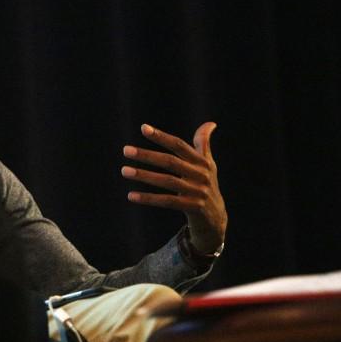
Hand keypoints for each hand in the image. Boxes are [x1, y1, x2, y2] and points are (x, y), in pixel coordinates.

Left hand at [121, 122, 226, 253]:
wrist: (216, 218)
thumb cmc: (206, 185)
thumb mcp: (208, 165)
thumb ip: (204, 144)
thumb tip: (211, 123)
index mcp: (202, 162)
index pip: (179, 145)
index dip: (162, 136)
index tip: (143, 128)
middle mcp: (201, 174)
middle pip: (170, 162)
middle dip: (147, 155)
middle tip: (125, 150)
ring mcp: (198, 191)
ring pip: (167, 181)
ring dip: (144, 176)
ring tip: (124, 171)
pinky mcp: (193, 207)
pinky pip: (167, 201)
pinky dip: (148, 199)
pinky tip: (131, 195)